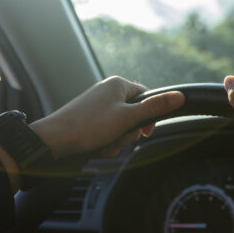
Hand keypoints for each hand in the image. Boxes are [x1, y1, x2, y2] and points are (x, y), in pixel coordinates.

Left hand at [30, 76, 184, 158]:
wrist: (53, 141)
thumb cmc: (88, 126)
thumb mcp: (128, 118)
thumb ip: (155, 108)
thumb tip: (180, 96)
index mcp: (118, 84)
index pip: (147, 96)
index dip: (150, 117)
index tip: (145, 132)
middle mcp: (108, 92)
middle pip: (135, 115)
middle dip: (129, 133)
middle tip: (119, 138)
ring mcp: (97, 107)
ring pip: (121, 126)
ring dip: (117, 141)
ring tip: (105, 145)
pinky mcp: (89, 121)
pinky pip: (108, 132)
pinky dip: (106, 143)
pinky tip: (98, 148)